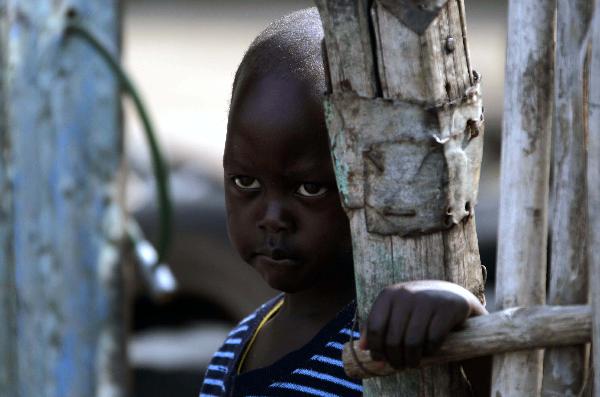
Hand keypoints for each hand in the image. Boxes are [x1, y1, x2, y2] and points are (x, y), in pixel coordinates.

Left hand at [359, 280, 485, 368]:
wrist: (450, 295)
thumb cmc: (416, 308)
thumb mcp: (395, 310)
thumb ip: (378, 325)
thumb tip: (363, 348)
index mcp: (389, 294)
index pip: (375, 328)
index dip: (376, 348)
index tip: (380, 359)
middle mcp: (406, 294)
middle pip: (393, 339)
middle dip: (394, 358)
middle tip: (399, 365)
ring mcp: (426, 301)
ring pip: (412, 342)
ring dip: (411, 359)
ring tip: (411, 363)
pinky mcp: (446, 309)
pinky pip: (433, 340)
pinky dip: (429, 351)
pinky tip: (428, 352)